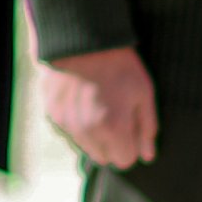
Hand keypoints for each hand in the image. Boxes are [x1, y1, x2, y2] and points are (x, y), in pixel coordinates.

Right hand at [36, 47, 158, 169]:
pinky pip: (69, 132)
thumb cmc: (119, 65)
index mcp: (114, 129)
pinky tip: (83, 100)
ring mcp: (67, 124)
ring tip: (99, 106)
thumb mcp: (143, 93)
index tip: (132, 127)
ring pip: (85, 147)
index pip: (125, 161)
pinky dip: (77, 123)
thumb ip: (146, 128)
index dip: (131, 145)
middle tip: (116, 116)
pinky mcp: (53, 114)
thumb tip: (147, 156)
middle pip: (104, 158)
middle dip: (112, 144)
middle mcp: (88, 132)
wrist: (82, 40)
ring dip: (94, 135)